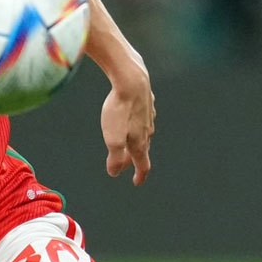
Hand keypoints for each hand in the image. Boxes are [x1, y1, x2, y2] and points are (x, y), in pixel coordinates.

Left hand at [100, 71, 154, 185]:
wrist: (131, 80)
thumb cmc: (120, 110)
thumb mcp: (113, 138)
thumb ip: (115, 157)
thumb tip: (114, 172)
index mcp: (140, 143)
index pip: (143, 165)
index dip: (139, 175)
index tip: (136, 181)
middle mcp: (147, 131)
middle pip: (141, 150)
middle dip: (131, 158)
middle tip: (122, 163)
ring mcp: (148, 116)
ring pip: (143, 133)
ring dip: (135, 140)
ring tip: (128, 143)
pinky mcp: (146, 102)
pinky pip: (143, 116)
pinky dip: (137, 122)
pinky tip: (133, 118)